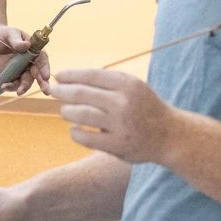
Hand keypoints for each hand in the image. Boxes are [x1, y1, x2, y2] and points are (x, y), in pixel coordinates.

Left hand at [0, 24, 48, 94]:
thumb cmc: (2, 33)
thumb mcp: (9, 34)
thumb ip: (16, 41)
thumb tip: (26, 45)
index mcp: (33, 49)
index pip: (42, 59)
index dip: (44, 68)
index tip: (45, 76)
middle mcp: (30, 61)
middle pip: (38, 73)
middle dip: (42, 82)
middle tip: (45, 90)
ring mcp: (21, 69)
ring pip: (26, 81)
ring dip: (24, 87)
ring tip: (19, 92)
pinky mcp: (12, 76)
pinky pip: (14, 84)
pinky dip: (11, 87)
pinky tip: (4, 86)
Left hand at [50, 69, 180, 163]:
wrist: (170, 135)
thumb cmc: (144, 108)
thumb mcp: (132, 87)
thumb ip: (107, 82)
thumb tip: (70, 78)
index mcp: (128, 84)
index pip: (91, 75)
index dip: (71, 75)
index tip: (58, 76)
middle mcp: (124, 102)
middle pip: (80, 94)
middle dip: (61, 91)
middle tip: (51, 91)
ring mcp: (120, 125)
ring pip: (79, 114)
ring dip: (66, 112)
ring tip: (65, 111)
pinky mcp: (117, 145)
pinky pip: (84, 137)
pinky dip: (75, 132)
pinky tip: (75, 129)